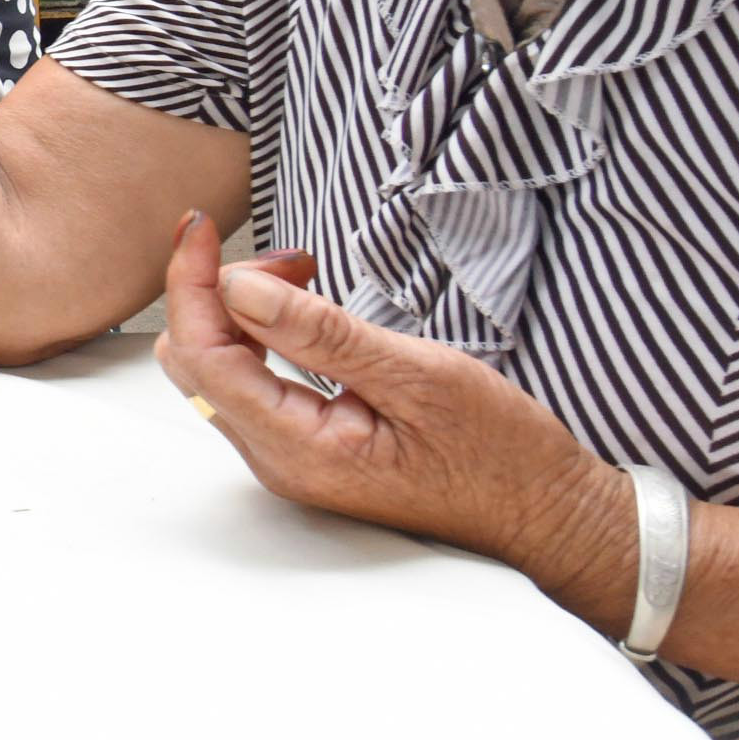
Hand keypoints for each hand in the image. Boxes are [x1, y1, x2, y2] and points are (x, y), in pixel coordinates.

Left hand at [154, 214, 633, 612]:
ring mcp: (289, 459)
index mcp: (298, 449)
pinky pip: (252, 385)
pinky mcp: (307, 450)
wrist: (546, 514)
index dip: (192, 282)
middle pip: (196, 363)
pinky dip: (259, 335)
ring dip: (239, 311)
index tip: (204, 225)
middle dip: (216, 292)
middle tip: (290, 254)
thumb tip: (240, 287)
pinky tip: (302, 310)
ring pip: (219, 372)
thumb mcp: (421, 377)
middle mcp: (277, 461)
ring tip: (304, 273)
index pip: (203, 355)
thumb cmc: (501, 454)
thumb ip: (323, 333)